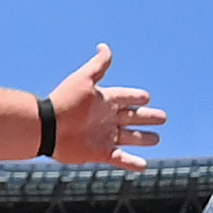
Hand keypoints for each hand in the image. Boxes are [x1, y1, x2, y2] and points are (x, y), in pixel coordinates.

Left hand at [49, 43, 164, 168]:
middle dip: (148, 117)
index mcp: (105, 100)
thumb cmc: (66, 101)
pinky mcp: (100, 152)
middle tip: (163, 117)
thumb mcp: (84, 79)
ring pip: (130, 137)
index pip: (126, 97)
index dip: (136, 97)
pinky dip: (132, 162)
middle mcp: (106, 118)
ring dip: (143, 138)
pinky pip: (121, 158)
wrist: (49, 127)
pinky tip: (144, 166)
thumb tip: (104, 46)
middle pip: (133, 117)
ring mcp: (104, 136)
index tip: (147, 97)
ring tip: (157, 138)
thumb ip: (98, 65)